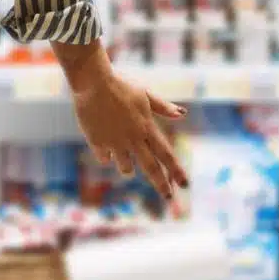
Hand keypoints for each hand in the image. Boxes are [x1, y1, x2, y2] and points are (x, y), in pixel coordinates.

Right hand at [69, 64, 188, 198]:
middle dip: (161, 184)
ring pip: (126, 168)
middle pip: (151, 168)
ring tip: (127, 160)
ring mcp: (115, 143)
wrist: (92, 82)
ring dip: (128, 167)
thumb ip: (163, 107)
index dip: (176, 171)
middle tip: (168, 196)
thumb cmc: (121, 85)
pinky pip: (105, 158)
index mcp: (147, 127)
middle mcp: (133, 139)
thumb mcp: (145, 94)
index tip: (186, 185)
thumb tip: (182, 114)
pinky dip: (108, 155)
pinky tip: (106, 146)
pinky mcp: (97, 142)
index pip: (166, 154)